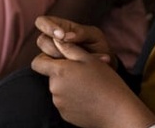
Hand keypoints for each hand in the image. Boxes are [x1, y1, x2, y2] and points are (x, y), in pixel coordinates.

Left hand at [31, 38, 154, 127]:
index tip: (58, 58)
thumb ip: (69, 48)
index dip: (45, 58)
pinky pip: (64, 103)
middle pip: (50, 76)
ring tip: (87, 86)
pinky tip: (87, 98)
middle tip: (82, 72)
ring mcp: (59, 103)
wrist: (117, 110)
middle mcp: (55, 88)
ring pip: (58, 89)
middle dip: (62, 73)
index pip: (37, 62)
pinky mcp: (65, 114)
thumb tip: (55, 39)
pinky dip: (72, 99)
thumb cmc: (105, 81)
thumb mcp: (88, 58)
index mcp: (59, 71)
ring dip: (68, 86)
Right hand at [34, 16, 114, 65]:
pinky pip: (51, 71)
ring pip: (43, 57)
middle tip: (71, 53)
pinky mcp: (54, 72)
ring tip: (82, 61)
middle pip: (42, 40)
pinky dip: (68, 70)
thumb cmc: (99, 48)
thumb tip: (64, 37)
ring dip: (63, 59)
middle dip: (56, 48)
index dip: (47, 27)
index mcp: (60, 28)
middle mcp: (52, 42)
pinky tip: (84, 69)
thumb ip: (81, 33)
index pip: (42, 22)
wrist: (105, 69)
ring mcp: (51, 58)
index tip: (61, 36)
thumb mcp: (95, 36)